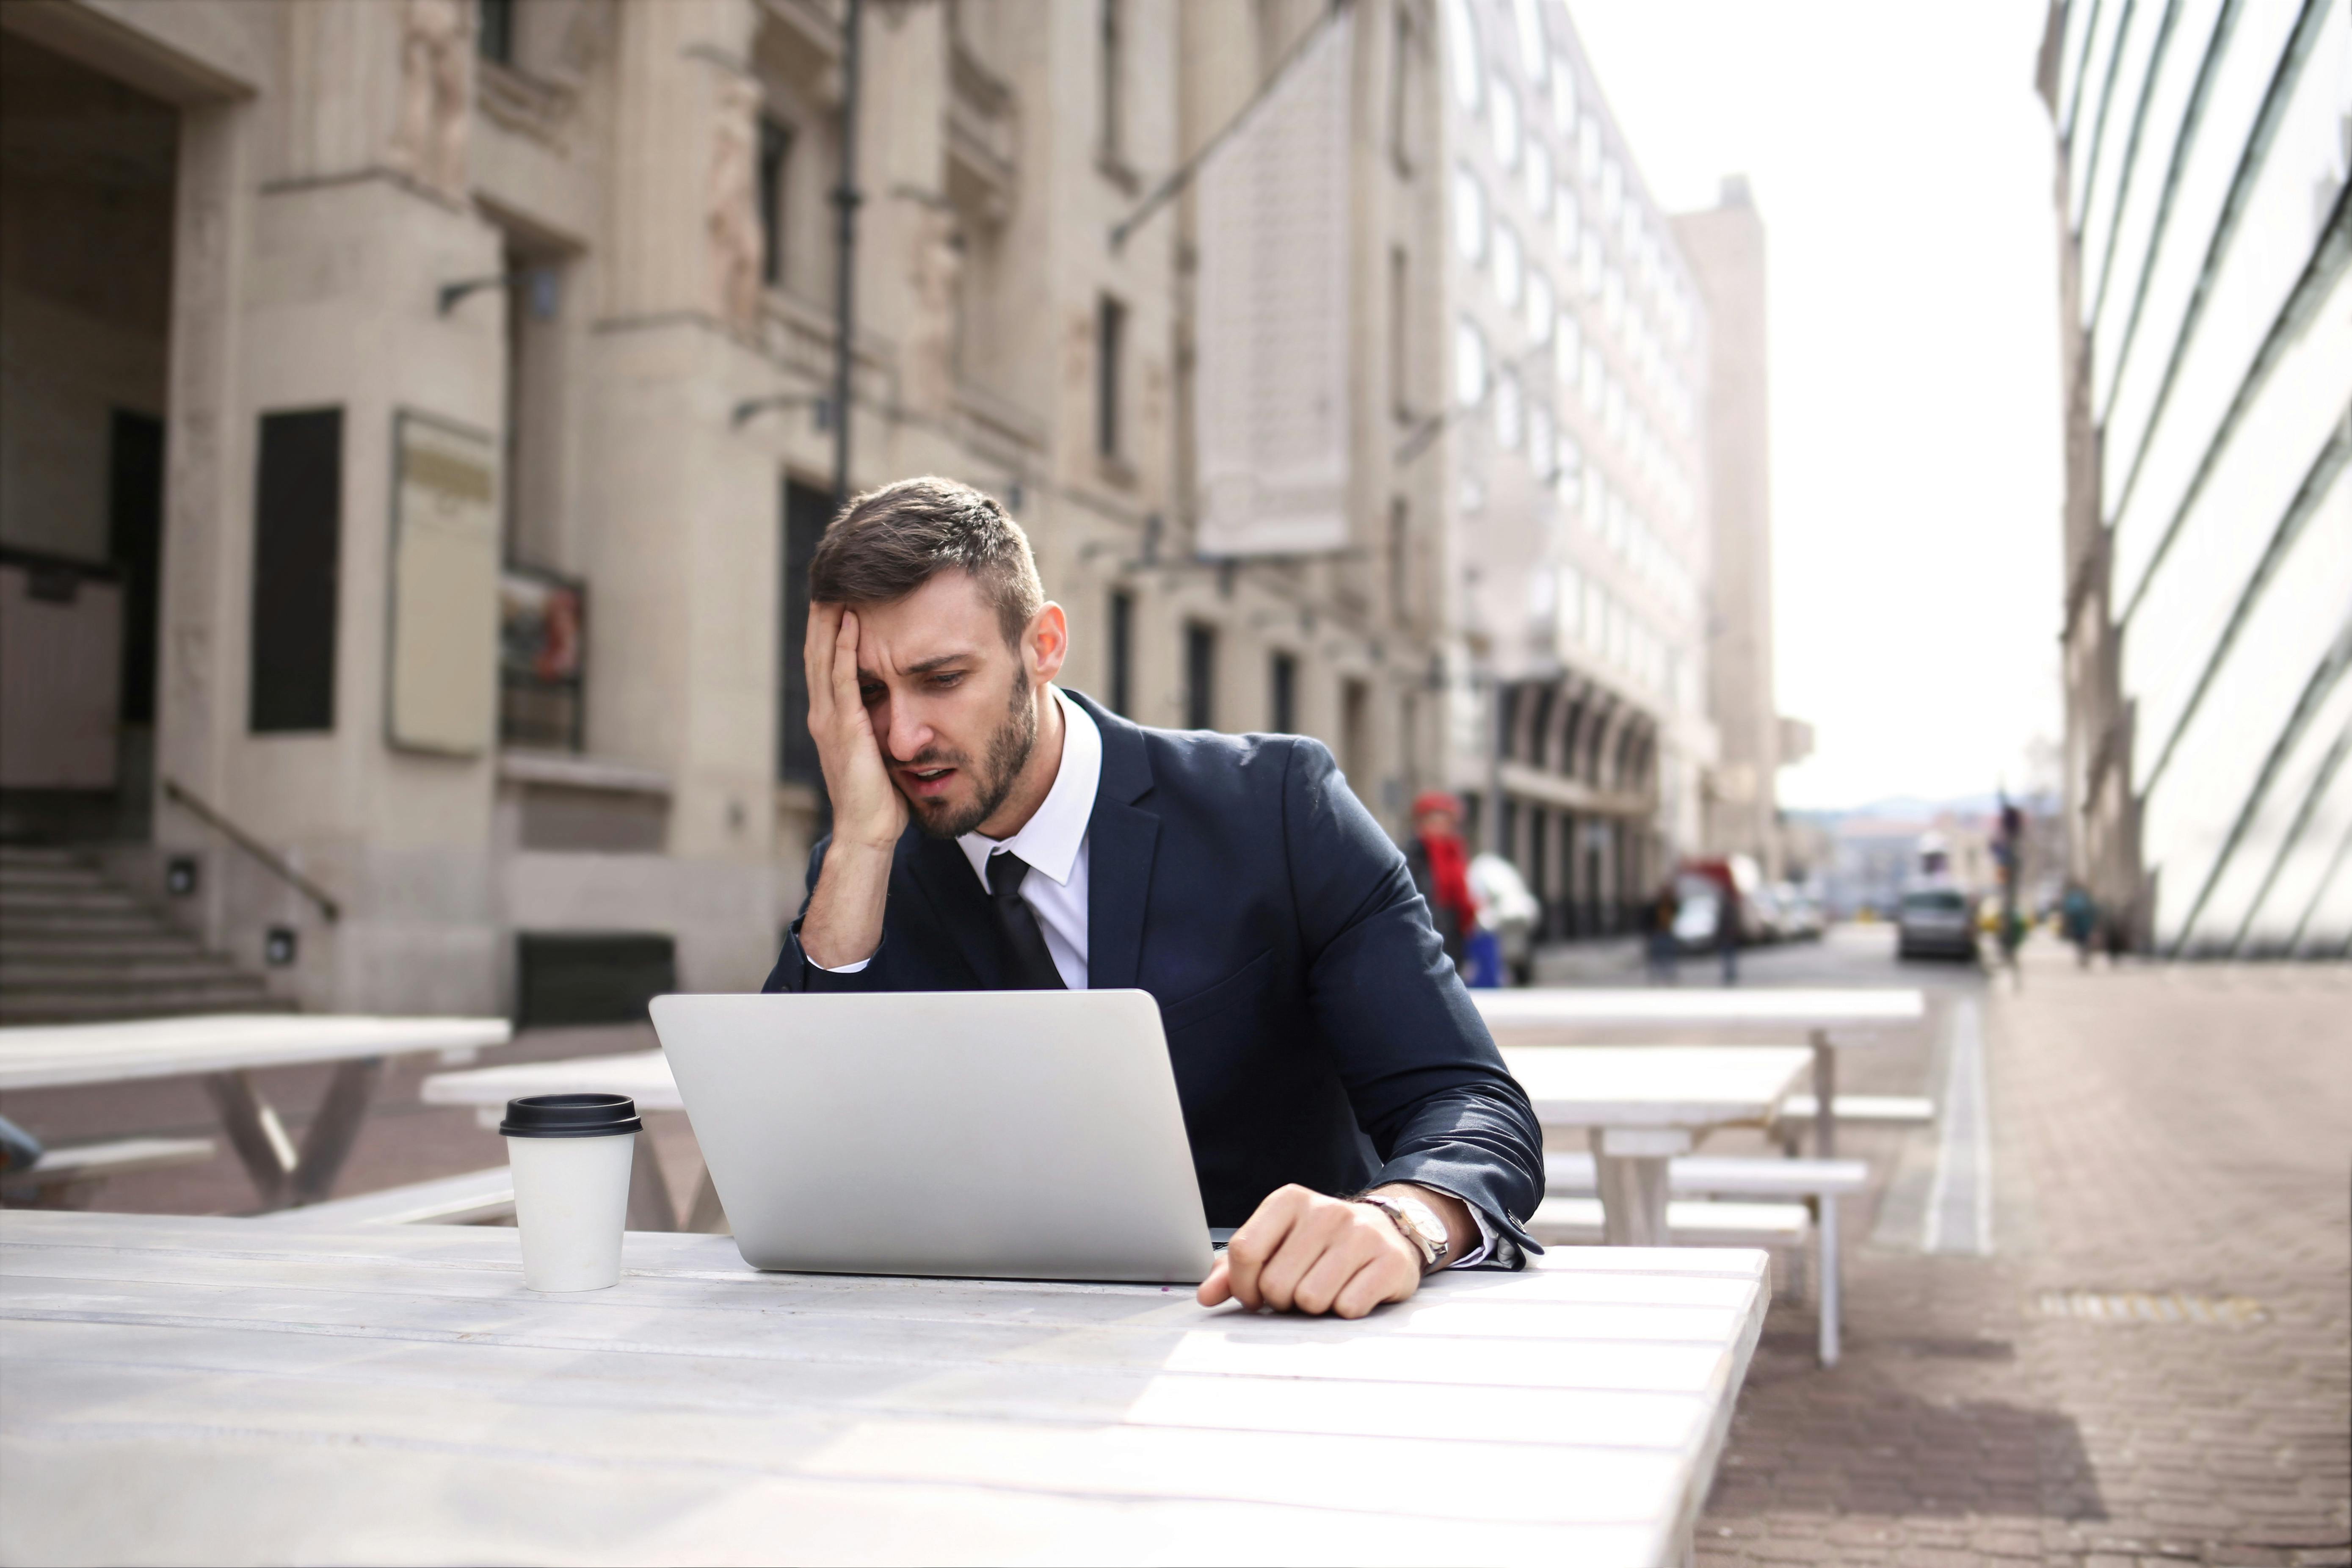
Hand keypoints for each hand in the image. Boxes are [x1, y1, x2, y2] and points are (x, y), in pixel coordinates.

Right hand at [805, 602, 904, 851]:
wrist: (869, 833)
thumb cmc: (880, 797)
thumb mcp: (880, 749)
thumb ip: (881, 723)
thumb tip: (900, 703)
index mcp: (832, 716)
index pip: (827, 659)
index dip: (831, 625)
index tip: (840, 590)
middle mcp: (824, 712)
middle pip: (819, 649)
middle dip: (824, 611)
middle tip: (831, 573)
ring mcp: (830, 720)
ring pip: (825, 657)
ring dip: (831, 619)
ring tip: (837, 583)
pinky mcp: (845, 729)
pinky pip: (844, 679)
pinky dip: (846, 648)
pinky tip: (852, 621)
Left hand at [1196, 1184, 1426, 1318]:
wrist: (1387, 1233)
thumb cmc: (1321, 1245)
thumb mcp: (1276, 1245)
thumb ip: (1235, 1269)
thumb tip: (1206, 1296)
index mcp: (1288, 1200)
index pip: (1244, 1250)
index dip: (1244, 1285)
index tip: (1256, 1295)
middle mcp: (1325, 1211)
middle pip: (1276, 1283)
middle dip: (1282, 1300)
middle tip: (1299, 1290)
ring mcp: (1361, 1234)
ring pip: (1311, 1300)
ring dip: (1314, 1308)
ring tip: (1326, 1289)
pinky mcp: (1390, 1261)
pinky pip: (1348, 1308)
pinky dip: (1346, 1311)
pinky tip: (1353, 1292)